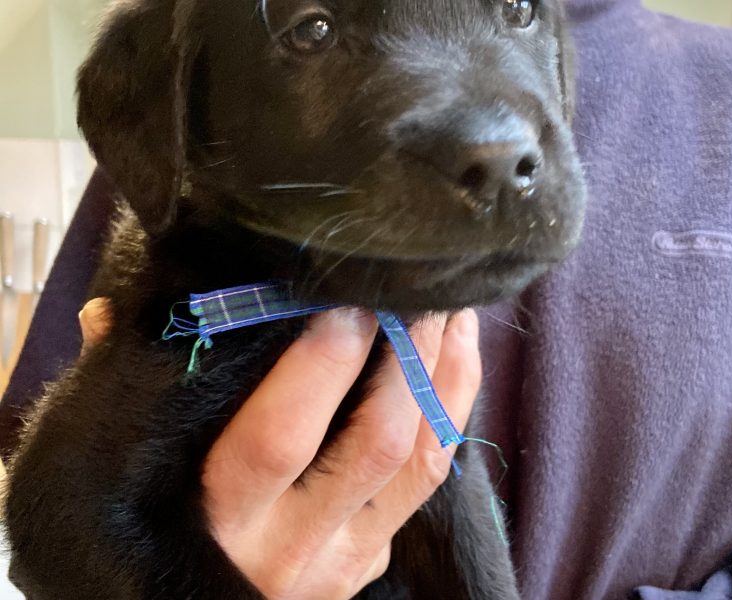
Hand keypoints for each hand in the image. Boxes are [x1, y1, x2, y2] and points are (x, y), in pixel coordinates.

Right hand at [79, 299, 480, 599]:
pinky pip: (430, 482)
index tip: (343, 294)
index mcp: (218, 519)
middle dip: (402, 358)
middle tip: (413, 290)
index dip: (321, 362)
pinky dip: (448, 413)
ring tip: (450, 311)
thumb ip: (129, 397)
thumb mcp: (132, 476)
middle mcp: (289, 545)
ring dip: (442, 378)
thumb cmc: (155, 537)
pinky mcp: (370, 561)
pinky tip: (452, 361)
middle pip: (372, 444)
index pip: (280, 437)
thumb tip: (108, 314)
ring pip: (419, 461)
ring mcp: (341, 558)